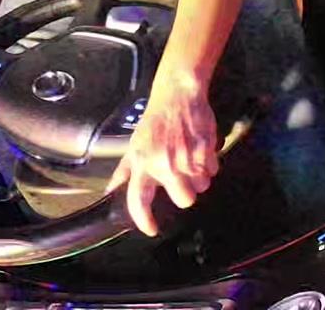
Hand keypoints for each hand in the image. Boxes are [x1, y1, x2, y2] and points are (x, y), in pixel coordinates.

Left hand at [107, 77, 219, 236]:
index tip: (151, 228)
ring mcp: (187, 158)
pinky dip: (209, 165)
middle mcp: (164, 164)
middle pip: (184, 201)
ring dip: (198, 178)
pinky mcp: (206, 151)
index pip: (139, 200)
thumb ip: (125, 172)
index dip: (144, 219)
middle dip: (184, 193)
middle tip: (180, 178)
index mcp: (143, 163)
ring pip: (201, 187)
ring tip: (189, 159)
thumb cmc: (155, 120)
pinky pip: (213, 172)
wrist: (177, 95)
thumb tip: (111, 191)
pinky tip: (199, 150)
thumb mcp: (134, 145)